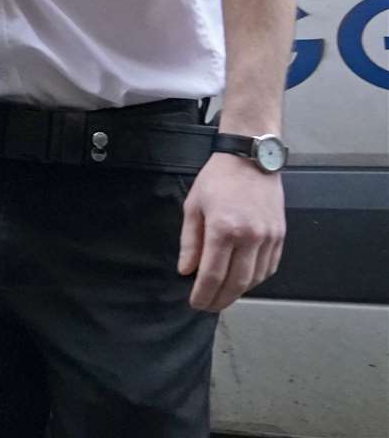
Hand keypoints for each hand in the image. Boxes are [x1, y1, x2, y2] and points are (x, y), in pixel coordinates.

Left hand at [178, 152, 284, 311]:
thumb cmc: (217, 180)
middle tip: (209, 307)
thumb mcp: (193, 207)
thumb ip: (190, 242)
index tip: (195, 304)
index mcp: (223, 229)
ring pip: (255, 279)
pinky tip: (243, 281)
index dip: (203, 294)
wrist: (250, 160)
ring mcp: (268, 238)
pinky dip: (256, 280)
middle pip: (236, 283)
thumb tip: (186, 271)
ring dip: (239, 293)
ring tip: (223, 296)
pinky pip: (269, 268)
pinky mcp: (280, 236)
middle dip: (221, 300)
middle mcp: (249, 237)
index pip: (212, 275)